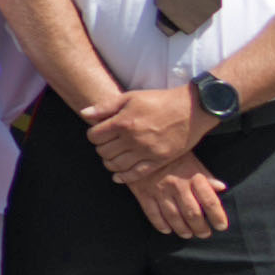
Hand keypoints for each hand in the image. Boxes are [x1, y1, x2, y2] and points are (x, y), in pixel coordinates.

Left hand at [82, 81, 207, 178]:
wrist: (191, 109)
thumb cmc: (159, 100)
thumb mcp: (130, 97)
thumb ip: (105, 107)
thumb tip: (84, 113)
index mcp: (123, 122)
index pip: (94, 136)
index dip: (93, 135)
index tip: (99, 134)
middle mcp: (132, 139)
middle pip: (103, 151)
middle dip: (101, 148)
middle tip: (106, 145)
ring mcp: (146, 152)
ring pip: (116, 165)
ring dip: (109, 163)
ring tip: (111, 158)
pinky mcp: (158, 161)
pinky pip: (135, 174)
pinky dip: (123, 177)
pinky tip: (118, 176)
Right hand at [128, 153, 230, 238]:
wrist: (140, 144)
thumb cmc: (171, 154)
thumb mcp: (191, 159)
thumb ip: (205, 175)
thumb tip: (221, 188)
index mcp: (191, 176)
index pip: (209, 201)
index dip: (218, 216)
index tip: (221, 226)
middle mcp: (177, 185)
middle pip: (192, 213)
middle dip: (200, 228)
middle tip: (204, 234)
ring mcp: (159, 190)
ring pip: (173, 217)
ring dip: (182, 229)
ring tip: (188, 234)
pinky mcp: (143, 193)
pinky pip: (152, 214)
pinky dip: (160, 225)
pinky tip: (167, 230)